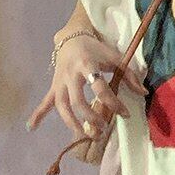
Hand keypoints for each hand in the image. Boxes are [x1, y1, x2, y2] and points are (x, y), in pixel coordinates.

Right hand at [26, 35, 147, 140]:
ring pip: (61, 106)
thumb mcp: (114, 57)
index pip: (100, 88)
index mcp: (88, 64)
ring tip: (84, 136)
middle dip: (90, 117)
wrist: (72, 38)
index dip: (113, 102)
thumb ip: (129, 75)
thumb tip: (143, 93)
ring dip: (72, 123)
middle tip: (103, 129)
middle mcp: (71, 75)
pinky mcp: (53, 86)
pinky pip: (45, 101)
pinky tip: (31, 127)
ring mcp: (60, 81)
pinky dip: (37, 114)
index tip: (124, 114)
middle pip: (77, 101)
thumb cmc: (96, 49)